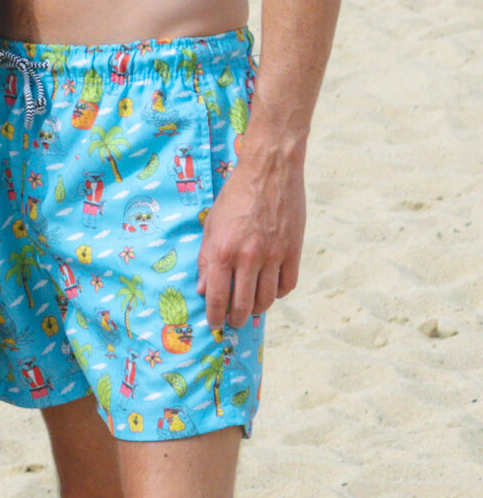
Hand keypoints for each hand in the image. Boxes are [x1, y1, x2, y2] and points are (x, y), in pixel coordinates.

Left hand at [198, 142, 304, 330]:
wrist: (269, 173)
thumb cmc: (235, 197)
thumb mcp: (212, 225)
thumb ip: (207, 259)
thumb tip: (204, 290)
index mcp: (224, 250)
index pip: (218, 297)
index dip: (215, 315)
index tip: (214, 324)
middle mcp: (249, 258)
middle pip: (244, 304)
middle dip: (236, 318)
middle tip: (233, 321)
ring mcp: (274, 256)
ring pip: (267, 299)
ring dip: (257, 309)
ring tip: (250, 308)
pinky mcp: (294, 252)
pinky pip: (287, 285)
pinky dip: (278, 293)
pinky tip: (270, 290)